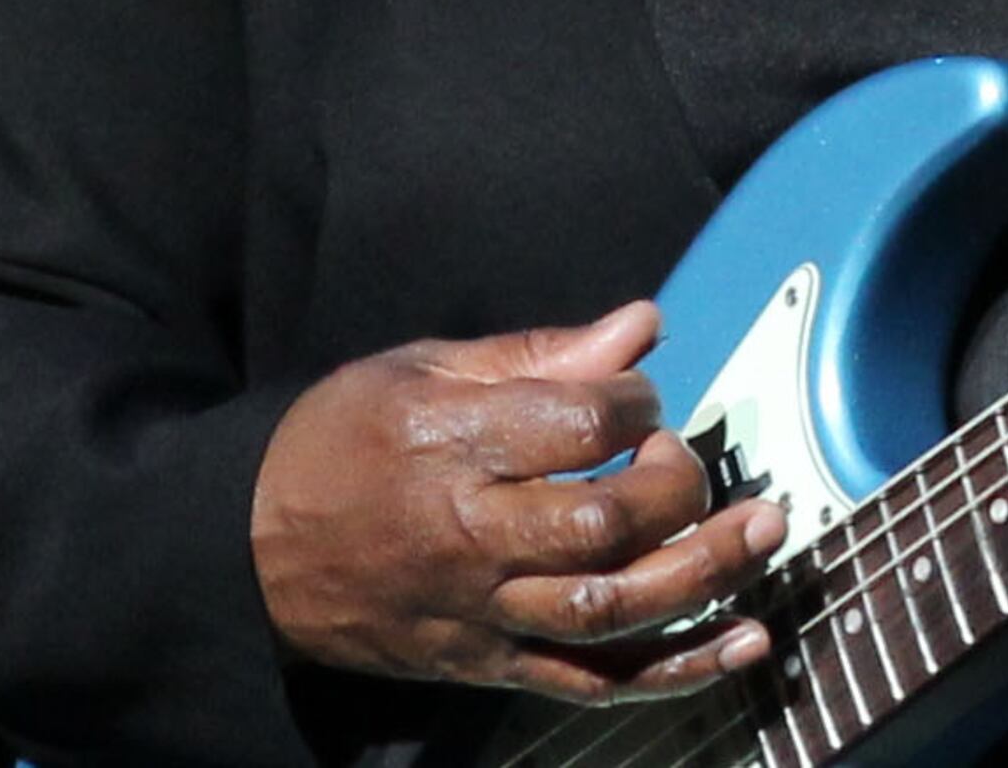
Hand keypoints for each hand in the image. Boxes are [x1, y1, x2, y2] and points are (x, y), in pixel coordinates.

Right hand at [250, 300, 788, 702]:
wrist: (243, 550)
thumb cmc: (338, 442)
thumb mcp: (422, 368)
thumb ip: (540, 354)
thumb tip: (643, 325)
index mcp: (453, 447)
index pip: (583, 425)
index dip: (638, 403)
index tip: (642, 399)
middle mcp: (471, 537)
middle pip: (604, 528)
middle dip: (681, 493)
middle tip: (707, 467)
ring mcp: (481, 612)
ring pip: (609, 612)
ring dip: (705, 577)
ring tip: (764, 535)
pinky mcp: (486, 666)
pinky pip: (592, 680)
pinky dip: (676, 667)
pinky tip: (742, 642)